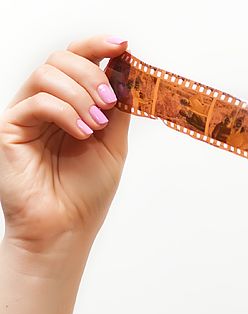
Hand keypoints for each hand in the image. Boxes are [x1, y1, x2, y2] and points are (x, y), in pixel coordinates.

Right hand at [0, 35, 130, 255]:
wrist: (66, 228)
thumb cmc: (86, 193)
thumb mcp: (113, 145)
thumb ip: (119, 109)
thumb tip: (129, 71)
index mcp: (70, 104)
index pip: (78, 61)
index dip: (98, 46)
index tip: (122, 46)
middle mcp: (45, 104)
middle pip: (61, 58)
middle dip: (92, 73)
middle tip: (110, 101)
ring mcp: (25, 114)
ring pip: (48, 74)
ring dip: (81, 94)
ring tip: (96, 125)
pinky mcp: (9, 128)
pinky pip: (37, 101)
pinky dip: (66, 112)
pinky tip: (82, 133)